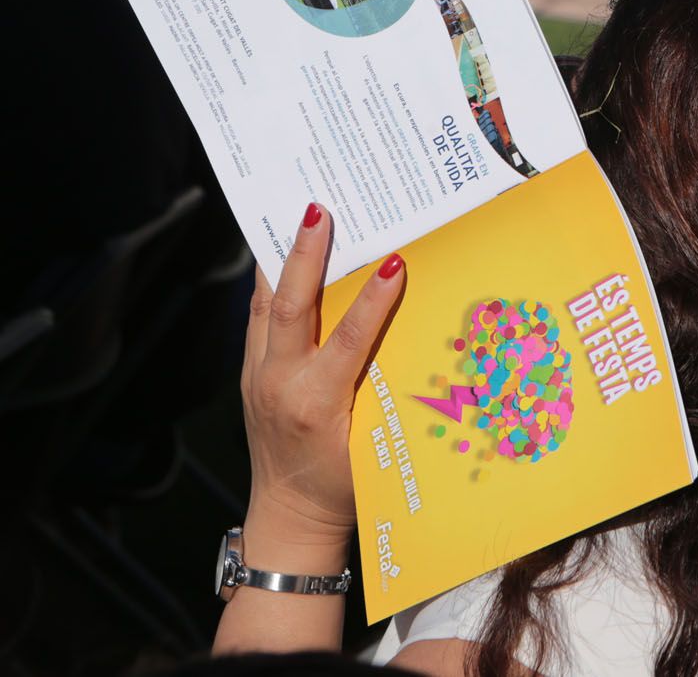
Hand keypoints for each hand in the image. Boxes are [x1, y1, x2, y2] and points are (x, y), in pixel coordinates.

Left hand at [241, 204, 405, 544]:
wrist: (290, 516)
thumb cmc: (344, 487)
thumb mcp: (375, 443)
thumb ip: (388, 390)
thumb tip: (416, 335)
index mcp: (315, 404)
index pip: (348, 341)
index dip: (373, 301)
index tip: (395, 262)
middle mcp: (278, 384)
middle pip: (291, 308)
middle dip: (306, 256)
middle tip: (319, 212)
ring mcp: (257, 378)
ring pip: (266, 306)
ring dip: (281, 260)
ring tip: (294, 216)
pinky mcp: (250, 374)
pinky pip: (258, 320)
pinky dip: (269, 285)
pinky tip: (280, 256)